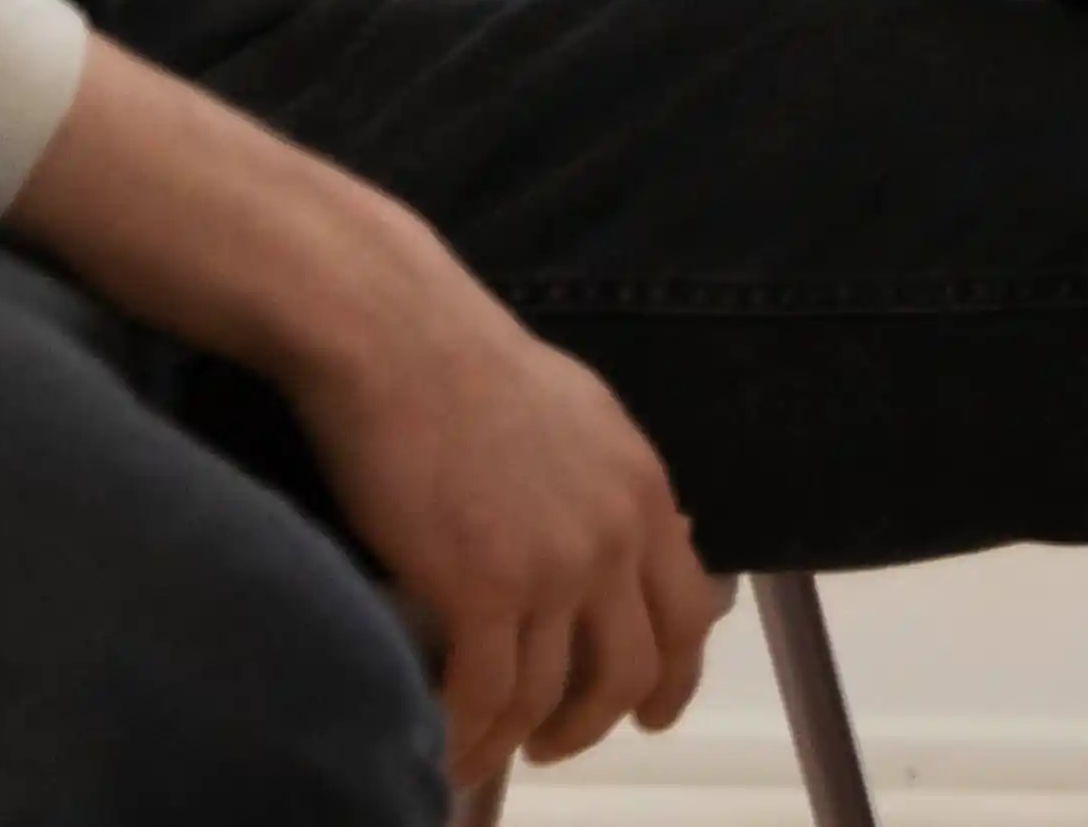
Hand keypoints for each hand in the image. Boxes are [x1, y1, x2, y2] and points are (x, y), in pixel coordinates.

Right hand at [4, 45, 721, 792]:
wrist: (397, 336)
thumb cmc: (466, 366)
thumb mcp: (580, 418)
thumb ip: (607, 487)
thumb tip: (629, 536)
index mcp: (643, 489)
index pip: (690, 611)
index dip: (674, 676)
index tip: (651, 715)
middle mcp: (616, 533)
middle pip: (635, 669)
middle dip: (596, 722)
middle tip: (557, 747)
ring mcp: (554, 565)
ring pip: (554, 694)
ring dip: (521, 737)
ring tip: (483, 751)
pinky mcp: (483, 587)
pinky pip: (487, 697)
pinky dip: (468, 736)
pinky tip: (445, 745)